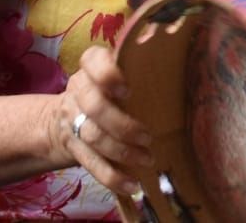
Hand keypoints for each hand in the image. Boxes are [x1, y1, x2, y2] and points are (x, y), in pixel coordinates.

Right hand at [46, 45, 152, 197]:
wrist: (59, 121)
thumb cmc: (106, 93)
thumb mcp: (115, 76)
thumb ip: (138, 71)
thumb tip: (186, 73)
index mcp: (90, 68)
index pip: (92, 60)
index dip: (107, 75)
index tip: (127, 90)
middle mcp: (78, 91)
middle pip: (94, 106)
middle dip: (122, 124)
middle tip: (148, 136)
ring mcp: (72, 120)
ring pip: (92, 136)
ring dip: (122, 151)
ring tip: (147, 158)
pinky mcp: (73, 147)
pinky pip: (90, 163)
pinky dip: (111, 176)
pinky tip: (131, 184)